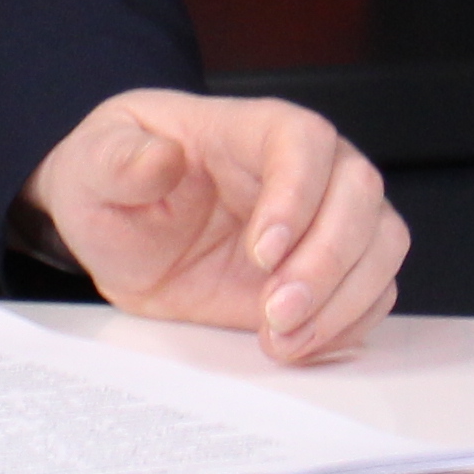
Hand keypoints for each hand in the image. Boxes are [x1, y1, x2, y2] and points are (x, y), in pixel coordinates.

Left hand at [24, 89, 405, 363]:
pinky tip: (295, 344)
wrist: (120, 235)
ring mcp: (322, 221)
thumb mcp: (92, 165)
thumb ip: (120, 161)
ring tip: (281, 338)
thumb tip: (159, 158)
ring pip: (381, 244)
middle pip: (360, 193)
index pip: (304, 141)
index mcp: (248, 129)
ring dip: (343, 299)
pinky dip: (345, 324)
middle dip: (328, 260)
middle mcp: (303, 170)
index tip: (261, 253)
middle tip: (274, 311)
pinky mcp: (326, 273)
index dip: (297, 195)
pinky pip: (372, 292)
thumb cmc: (111, 183)